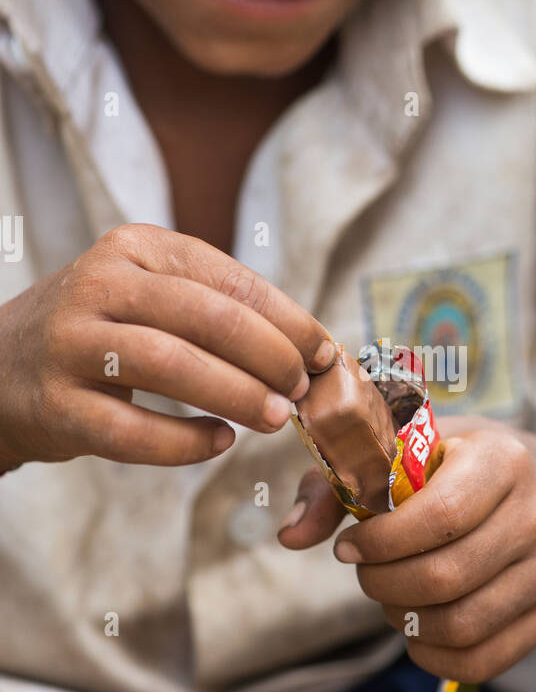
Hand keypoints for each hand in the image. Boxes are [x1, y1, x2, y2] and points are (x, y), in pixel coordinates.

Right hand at [0, 223, 334, 470]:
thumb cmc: (99, 332)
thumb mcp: (146, 292)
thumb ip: (215, 307)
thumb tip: (309, 346)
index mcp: (134, 247)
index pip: (230, 280)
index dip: (288, 320)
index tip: (324, 353)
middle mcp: (98, 285)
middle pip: (208, 318)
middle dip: (270, 357)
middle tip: (302, 389)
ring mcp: (71, 345)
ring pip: (173, 367)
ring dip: (237, 396)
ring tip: (274, 417)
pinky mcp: (56, 406)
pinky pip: (133, 431)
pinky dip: (185, 443)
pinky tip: (217, 443)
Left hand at [280, 418, 535, 683]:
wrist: (518, 491)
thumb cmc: (439, 470)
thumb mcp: (390, 458)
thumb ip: (333, 488)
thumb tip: (289, 536)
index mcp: (504, 460)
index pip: (443, 517)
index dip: (382, 542)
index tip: (348, 546)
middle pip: (447, 577)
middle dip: (383, 584)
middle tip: (364, 573)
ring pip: (462, 624)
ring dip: (404, 620)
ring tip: (390, 597)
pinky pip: (483, 660)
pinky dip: (433, 657)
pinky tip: (414, 631)